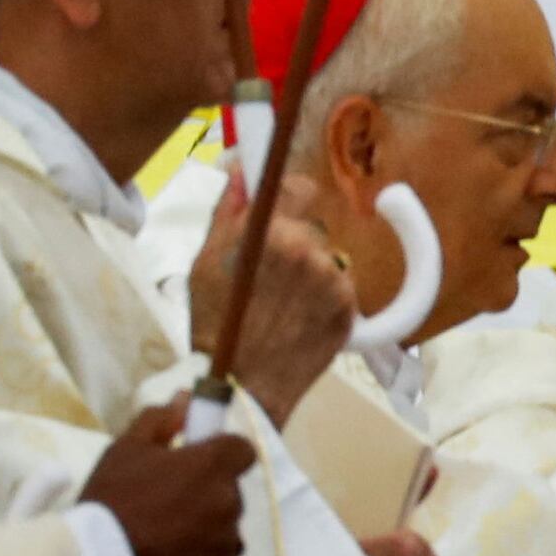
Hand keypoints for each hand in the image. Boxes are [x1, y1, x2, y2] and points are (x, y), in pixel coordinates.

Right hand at [84, 406, 255, 555]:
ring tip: (161, 536)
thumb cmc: (110, 501)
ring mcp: (226, 544)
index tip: (197, 461)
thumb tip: (187, 398)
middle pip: (229, 492)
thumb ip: (161, 419)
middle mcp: (229, 504)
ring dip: (203, 529)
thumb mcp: (126, 449)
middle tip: (165, 502)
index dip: (221, 453)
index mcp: (212, 467)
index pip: (242, 450)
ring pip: (224, 530)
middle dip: (206, 493)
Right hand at [187, 172, 355, 425]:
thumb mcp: (205, 260)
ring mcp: (335, 281)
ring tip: (281, 303)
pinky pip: (340, 289)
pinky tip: (297, 318)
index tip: (281, 211)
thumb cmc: (214, 323)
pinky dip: (324, 299)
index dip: (289, 198)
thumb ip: (228, 210)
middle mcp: (310, 250)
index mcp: (271, 231)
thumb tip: (243, 170)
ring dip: (310, 272)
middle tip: (268, 274)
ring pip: (326, 259)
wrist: (241, 385)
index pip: (300, 187)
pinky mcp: (350, 310)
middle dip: (293, 242)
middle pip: (311, 227)